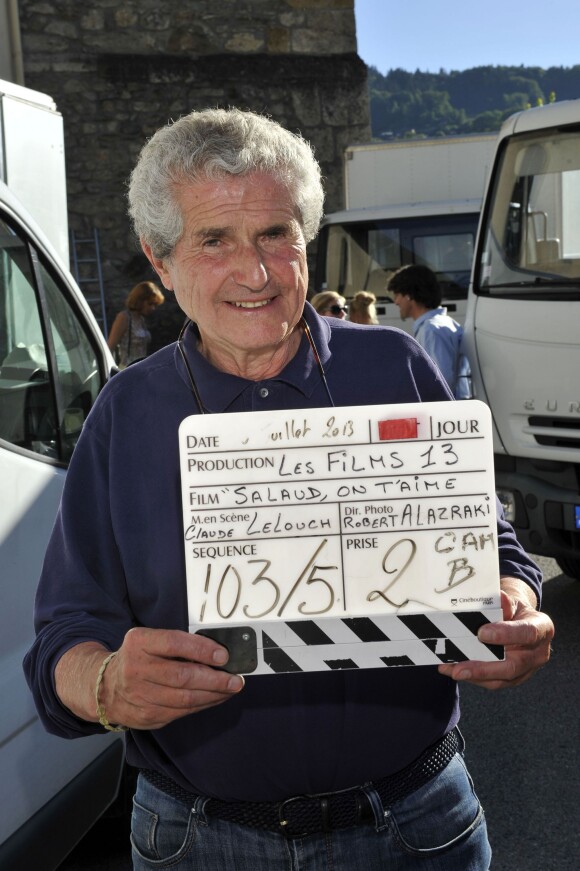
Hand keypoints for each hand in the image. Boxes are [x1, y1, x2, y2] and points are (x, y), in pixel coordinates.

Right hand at [56, 627, 244, 729]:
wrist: (104, 687)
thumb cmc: (137, 658)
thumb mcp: (148, 640)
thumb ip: (176, 643)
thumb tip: (216, 652)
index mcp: (138, 643)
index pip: (174, 643)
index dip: (202, 650)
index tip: (223, 656)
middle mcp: (136, 669)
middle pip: (182, 676)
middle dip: (215, 679)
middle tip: (235, 679)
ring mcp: (140, 696)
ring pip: (184, 699)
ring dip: (213, 695)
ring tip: (230, 689)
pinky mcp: (146, 717)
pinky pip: (181, 712)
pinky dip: (202, 705)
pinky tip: (214, 698)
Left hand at [438, 578, 553, 689]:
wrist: (519, 620)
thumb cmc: (513, 609)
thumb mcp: (511, 600)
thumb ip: (504, 603)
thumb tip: (498, 598)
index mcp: (542, 628)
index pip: (527, 633)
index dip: (505, 634)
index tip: (481, 633)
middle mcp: (539, 652)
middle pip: (513, 665)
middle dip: (484, 668)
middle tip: (459, 669)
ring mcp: (528, 669)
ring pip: (502, 679)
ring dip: (473, 676)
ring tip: (450, 670)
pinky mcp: (516, 678)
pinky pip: (494, 682)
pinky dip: (473, 677)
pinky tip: (454, 670)